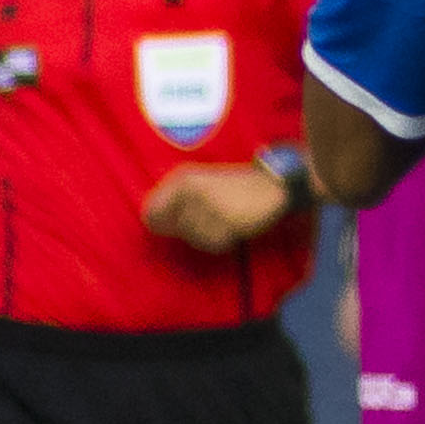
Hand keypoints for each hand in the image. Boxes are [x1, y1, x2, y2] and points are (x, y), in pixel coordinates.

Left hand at [142, 163, 294, 252]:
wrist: (272, 186)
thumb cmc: (236, 187)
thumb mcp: (202, 182)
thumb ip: (177, 198)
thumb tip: (154, 223)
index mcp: (183, 179)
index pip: (152, 210)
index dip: (159, 223)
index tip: (172, 226)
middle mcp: (192, 191)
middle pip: (172, 228)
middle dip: (186, 230)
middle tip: (207, 223)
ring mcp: (209, 207)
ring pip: (192, 237)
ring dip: (206, 236)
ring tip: (223, 224)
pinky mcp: (225, 221)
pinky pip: (212, 244)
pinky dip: (221, 242)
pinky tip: (233, 229)